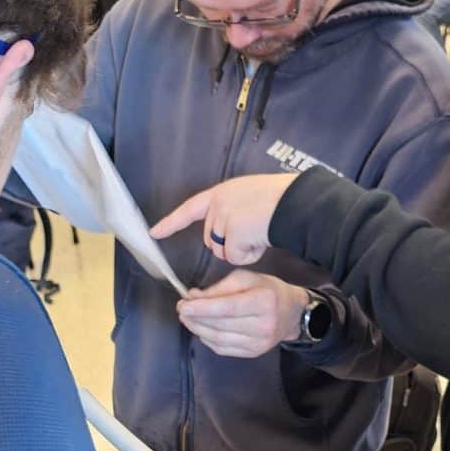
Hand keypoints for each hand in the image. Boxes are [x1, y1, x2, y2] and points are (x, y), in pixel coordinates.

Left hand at [150, 173, 296, 265]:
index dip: (172, 222)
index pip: (190, 209)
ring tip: (260, 234)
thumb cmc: (282, 202)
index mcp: (221, 192)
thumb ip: (232, 213)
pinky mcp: (232, 232)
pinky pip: (235, 258)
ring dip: (241, 250)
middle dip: (230, 244)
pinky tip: (261, 240)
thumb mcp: (249, 199)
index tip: (154, 232)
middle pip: (211, 239)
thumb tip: (228, 238)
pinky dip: (250, 255)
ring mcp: (223, 217)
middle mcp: (218, 202)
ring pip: (222, 252)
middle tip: (254, 232)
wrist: (295, 202)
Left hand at [176, 269, 308, 357]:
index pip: (227, 307)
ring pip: (219, 339)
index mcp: (263, 301)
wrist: (292, 313)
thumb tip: (193, 297)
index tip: (183, 305)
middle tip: (182, 310)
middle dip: (196, 318)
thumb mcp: (246, 278)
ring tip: (188, 319)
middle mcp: (263, 325)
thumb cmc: (268, 290)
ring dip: (198, 329)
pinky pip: (223, 349)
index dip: (202, 308)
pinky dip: (208, 339)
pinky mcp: (253, 353)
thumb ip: (219, 287)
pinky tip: (202, 329)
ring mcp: (259, 343)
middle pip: (220, 325)